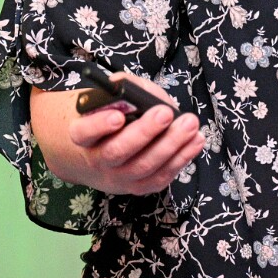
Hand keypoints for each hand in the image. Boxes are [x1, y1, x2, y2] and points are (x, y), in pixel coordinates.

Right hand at [31, 73, 204, 194]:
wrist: (94, 153)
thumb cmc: (105, 116)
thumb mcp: (108, 97)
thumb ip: (126, 90)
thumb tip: (152, 97)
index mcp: (82, 135)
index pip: (83, 132)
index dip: (99, 125)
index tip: (118, 116)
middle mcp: (97, 160)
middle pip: (118, 152)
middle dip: (145, 132)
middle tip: (165, 113)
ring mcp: (117, 177)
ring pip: (144, 167)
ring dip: (171, 145)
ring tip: (190, 124)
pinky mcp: (138, 186)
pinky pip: (161, 177)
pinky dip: (181, 158)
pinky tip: (195, 140)